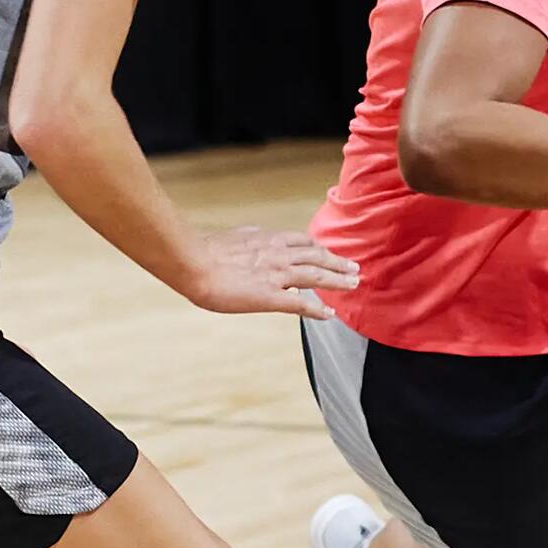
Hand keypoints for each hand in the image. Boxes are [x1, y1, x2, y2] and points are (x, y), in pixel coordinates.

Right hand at [182, 226, 360, 319]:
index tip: (330, 252)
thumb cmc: (205, 251)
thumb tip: (256, 234)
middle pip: (317, 257)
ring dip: (337, 281)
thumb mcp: (235, 236)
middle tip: (354, 268)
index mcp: (268, 240)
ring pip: (316, 277)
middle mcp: (278, 255)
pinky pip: (300, 305)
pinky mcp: (269, 297)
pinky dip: (317, 310)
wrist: (193, 263)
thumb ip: (250, 236)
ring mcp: (276, 276)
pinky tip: (329, 314)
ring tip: (352, 285)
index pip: (303, 242)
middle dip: (338, 263)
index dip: (320, 248)